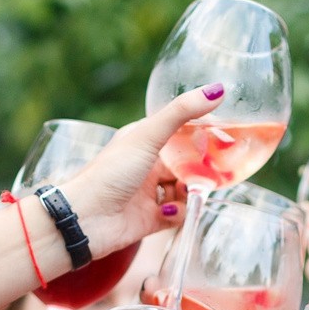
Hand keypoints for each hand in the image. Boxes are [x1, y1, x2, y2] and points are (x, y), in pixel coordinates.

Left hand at [63, 87, 224, 252]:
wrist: (85, 220)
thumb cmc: (109, 173)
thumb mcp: (147, 137)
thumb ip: (181, 113)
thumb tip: (218, 90)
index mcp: (143, 141)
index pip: (178, 132)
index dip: (199, 135)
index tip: (223, 135)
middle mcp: (146, 166)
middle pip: (184, 164)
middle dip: (200, 169)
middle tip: (218, 169)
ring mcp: (148, 193)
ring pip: (184, 191)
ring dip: (190, 193)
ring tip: (191, 193)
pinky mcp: (150, 220)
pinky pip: (177, 215)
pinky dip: (179, 213)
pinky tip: (169, 211)